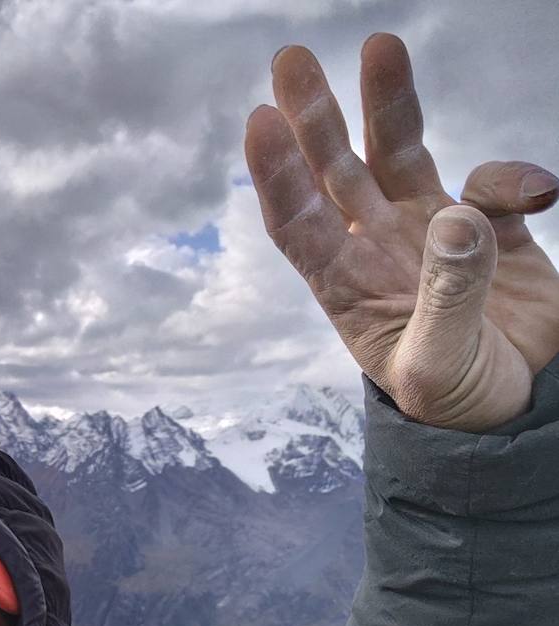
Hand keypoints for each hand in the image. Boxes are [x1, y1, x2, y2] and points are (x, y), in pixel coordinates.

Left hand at [245, 33, 558, 431]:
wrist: (523, 413)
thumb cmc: (457, 403)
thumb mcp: (439, 365)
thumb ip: (448, 296)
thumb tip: (454, 218)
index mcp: (346, 287)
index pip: (297, 222)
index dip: (276, 175)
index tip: (260, 122)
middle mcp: (378, 249)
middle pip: (335, 171)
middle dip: (314, 116)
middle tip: (290, 59)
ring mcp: (432, 234)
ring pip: (400, 155)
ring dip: (389, 105)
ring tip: (381, 45)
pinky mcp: (491, 230)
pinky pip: (491, 185)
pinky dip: (510, 179)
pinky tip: (538, 199)